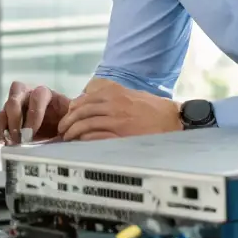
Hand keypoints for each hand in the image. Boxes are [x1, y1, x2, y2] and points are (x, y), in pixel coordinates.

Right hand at [0, 81, 69, 143]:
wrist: (60, 130)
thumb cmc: (66, 123)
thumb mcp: (71, 121)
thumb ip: (69, 123)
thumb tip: (67, 131)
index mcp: (45, 94)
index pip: (37, 96)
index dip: (33, 114)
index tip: (32, 133)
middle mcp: (28, 96)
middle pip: (15, 96)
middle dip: (14, 117)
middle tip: (18, 137)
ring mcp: (16, 107)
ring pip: (4, 109)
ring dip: (4, 126)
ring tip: (10, 142)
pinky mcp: (8, 119)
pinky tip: (4, 144)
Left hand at [57, 78, 181, 141]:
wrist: (174, 120)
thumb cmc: (155, 110)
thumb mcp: (133, 95)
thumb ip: (114, 96)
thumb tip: (95, 101)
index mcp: (115, 93)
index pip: (85, 99)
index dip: (72, 109)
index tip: (68, 116)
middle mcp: (113, 105)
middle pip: (81, 111)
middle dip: (68, 121)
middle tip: (62, 129)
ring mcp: (117, 120)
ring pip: (86, 124)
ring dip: (73, 132)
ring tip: (68, 139)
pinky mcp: (121, 136)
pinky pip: (96, 137)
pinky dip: (85, 140)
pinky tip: (81, 144)